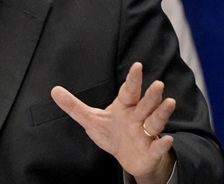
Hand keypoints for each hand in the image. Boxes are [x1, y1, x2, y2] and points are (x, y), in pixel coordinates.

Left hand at [50, 62, 175, 183]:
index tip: (137, 65)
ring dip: (162, 112)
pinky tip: (168, 139)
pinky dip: (162, 144)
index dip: (133, 79)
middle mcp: (138, 117)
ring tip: (169, 102)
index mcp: (124, 107)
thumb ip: (73, 106)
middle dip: (151, 95)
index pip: (129, 91)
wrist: (128, 158)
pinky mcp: (151, 151)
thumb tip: (54, 90)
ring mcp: (146, 133)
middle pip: (146, 104)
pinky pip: (158, 147)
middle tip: (158, 83)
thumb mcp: (90, 120)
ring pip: (155, 121)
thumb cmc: (112, 134)